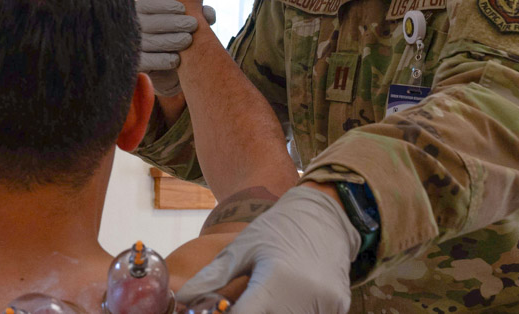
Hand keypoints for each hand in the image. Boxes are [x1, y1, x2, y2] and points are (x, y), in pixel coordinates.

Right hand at [137, 0, 216, 96]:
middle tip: (192, 24)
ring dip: (170, 40)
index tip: (182, 9)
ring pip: (148, 41)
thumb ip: (200, 15)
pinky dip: (162, 60)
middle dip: (172, 22)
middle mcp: (135, 28)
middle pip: (149, 22)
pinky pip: (147, 61)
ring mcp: (134, 46)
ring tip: (187, 40)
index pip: (148, 4)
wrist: (174, 70)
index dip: (164, 5)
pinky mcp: (137, 64)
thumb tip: (208, 13)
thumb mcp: (191, 24)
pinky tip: (176, 60)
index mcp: (144, 12)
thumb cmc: (182, 37)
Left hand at [174, 185, 358, 313]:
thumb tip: (181, 298)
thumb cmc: (278, 229)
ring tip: (264, 300)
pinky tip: (285, 301)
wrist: (325, 214)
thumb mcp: (242, 247)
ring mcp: (324, 304)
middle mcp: (301, 296)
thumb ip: (212, 278)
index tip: (224, 311)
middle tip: (248, 303)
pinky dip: (294, 312)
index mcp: (273, 280)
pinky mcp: (337, 307)